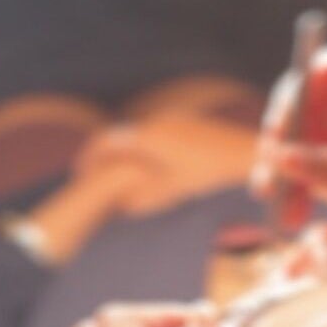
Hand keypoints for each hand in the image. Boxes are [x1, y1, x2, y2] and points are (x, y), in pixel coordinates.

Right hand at [76, 117, 255, 217]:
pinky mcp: (190, 122)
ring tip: (120, 171)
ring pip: (140, 133)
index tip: (79, 172)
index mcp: (148, 136)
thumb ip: (143, 198)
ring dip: (127, 151)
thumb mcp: (172, 191)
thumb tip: (122, 208)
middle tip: (94, 172)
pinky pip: (158, 132)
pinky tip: (151, 163)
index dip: (88, 157)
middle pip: (121, 135)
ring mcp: (175, 118)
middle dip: (106, 155)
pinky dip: (146, 147)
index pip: (106, 141)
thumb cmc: (209, 174)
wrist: (247, 153)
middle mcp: (158, 121)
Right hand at [251, 46, 326, 276]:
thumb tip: (281, 154)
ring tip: (278, 208)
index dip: (296, 93)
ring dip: (294, 171)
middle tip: (266, 179)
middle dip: (286, 141)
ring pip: (320, 144)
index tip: (276, 133)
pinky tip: (295, 213)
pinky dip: (313, 189)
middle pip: (317, 108)